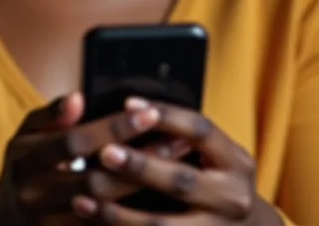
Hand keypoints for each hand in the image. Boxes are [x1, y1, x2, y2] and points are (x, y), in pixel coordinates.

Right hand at [0, 92, 182, 225]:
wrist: (2, 218)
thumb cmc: (25, 163)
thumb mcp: (27, 133)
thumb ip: (52, 114)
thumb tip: (78, 97)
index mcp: (25, 160)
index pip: (76, 141)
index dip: (113, 128)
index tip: (149, 113)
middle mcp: (33, 196)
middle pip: (95, 180)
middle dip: (139, 161)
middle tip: (177, 142)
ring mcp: (46, 225)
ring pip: (104, 212)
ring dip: (144, 191)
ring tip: (177, 168)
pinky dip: (132, 217)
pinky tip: (160, 201)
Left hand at [70, 99, 283, 225]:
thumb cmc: (218, 179)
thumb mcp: (215, 155)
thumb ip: (183, 137)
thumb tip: (128, 109)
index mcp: (235, 161)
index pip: (200, 130)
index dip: (166, 115)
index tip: (127, 104)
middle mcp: (233, 198)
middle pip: (181, 181)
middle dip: (140, 166)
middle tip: (104, 152)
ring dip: (119, 215)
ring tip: (83, 199)